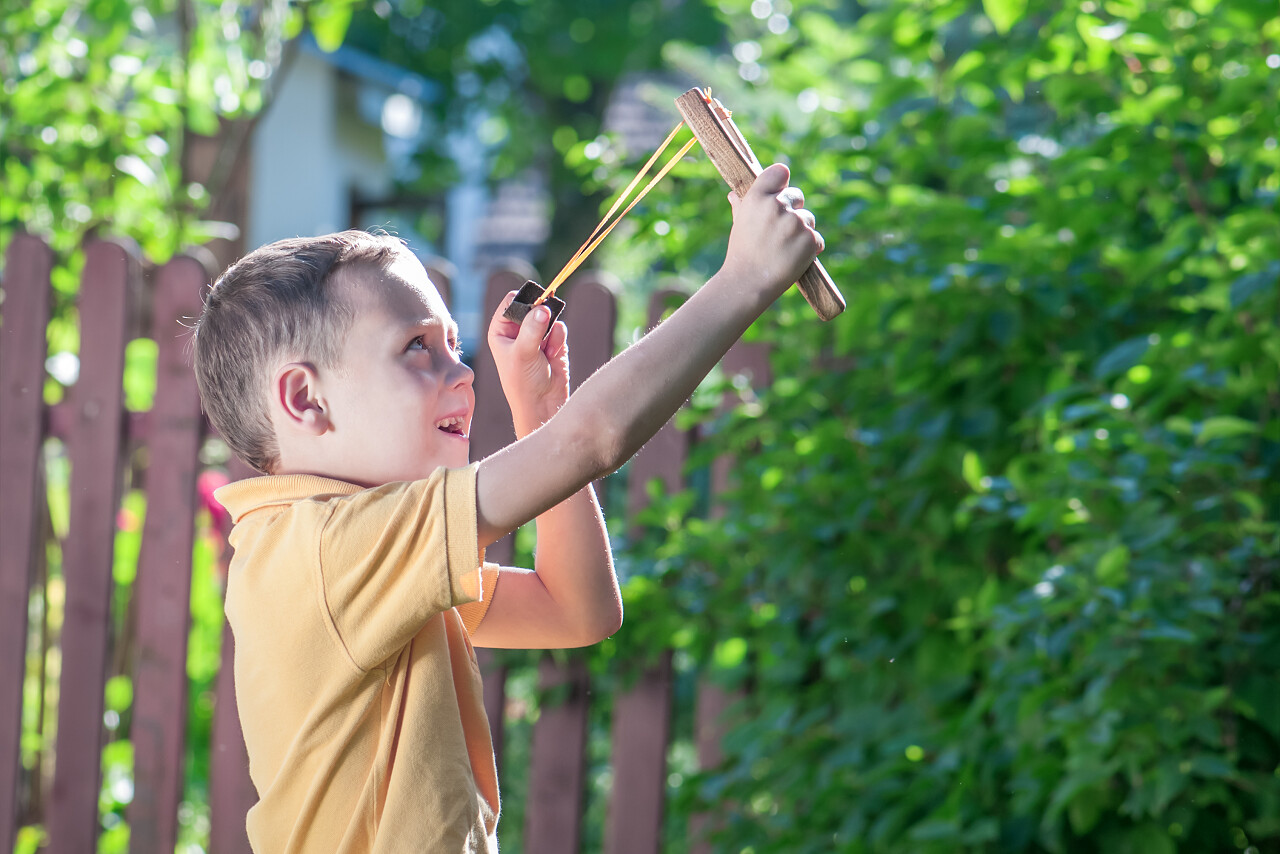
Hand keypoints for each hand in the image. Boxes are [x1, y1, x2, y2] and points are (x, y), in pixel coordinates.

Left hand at [488, 291, 570, 435]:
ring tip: (545, 351)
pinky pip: (560, 329)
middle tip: (543, 326)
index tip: (534, 308)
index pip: (511, 301)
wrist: (543, 405)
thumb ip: (532, 328)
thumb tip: (543, 308)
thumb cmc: (523, 382)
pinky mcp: (553, 342)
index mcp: (501, 330)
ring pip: (549, 316)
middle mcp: (517, 330)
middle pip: (533, 305)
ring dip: (550, 332)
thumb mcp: (523, 353)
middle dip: (541, 316)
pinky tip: (553, 356)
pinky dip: (559, 341)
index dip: (523, 300)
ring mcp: (536, 335)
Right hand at [722, 163, 823, 296]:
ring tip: (784, 249)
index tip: (781, 190)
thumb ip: (742, 206)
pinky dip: (810, 249)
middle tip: (780, 232)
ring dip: (802, 231)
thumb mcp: (738, 225)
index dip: (782, 182)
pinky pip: (817, 239)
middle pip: (798, 196)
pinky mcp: (811, 240)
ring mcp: (796, 222)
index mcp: (758, 197)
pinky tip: (794, 258)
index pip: (780, 171)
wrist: (748, 283)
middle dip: (793, 210)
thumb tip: (734, 194)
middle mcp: (778, 205)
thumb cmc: (741, 253)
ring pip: (808, 219)